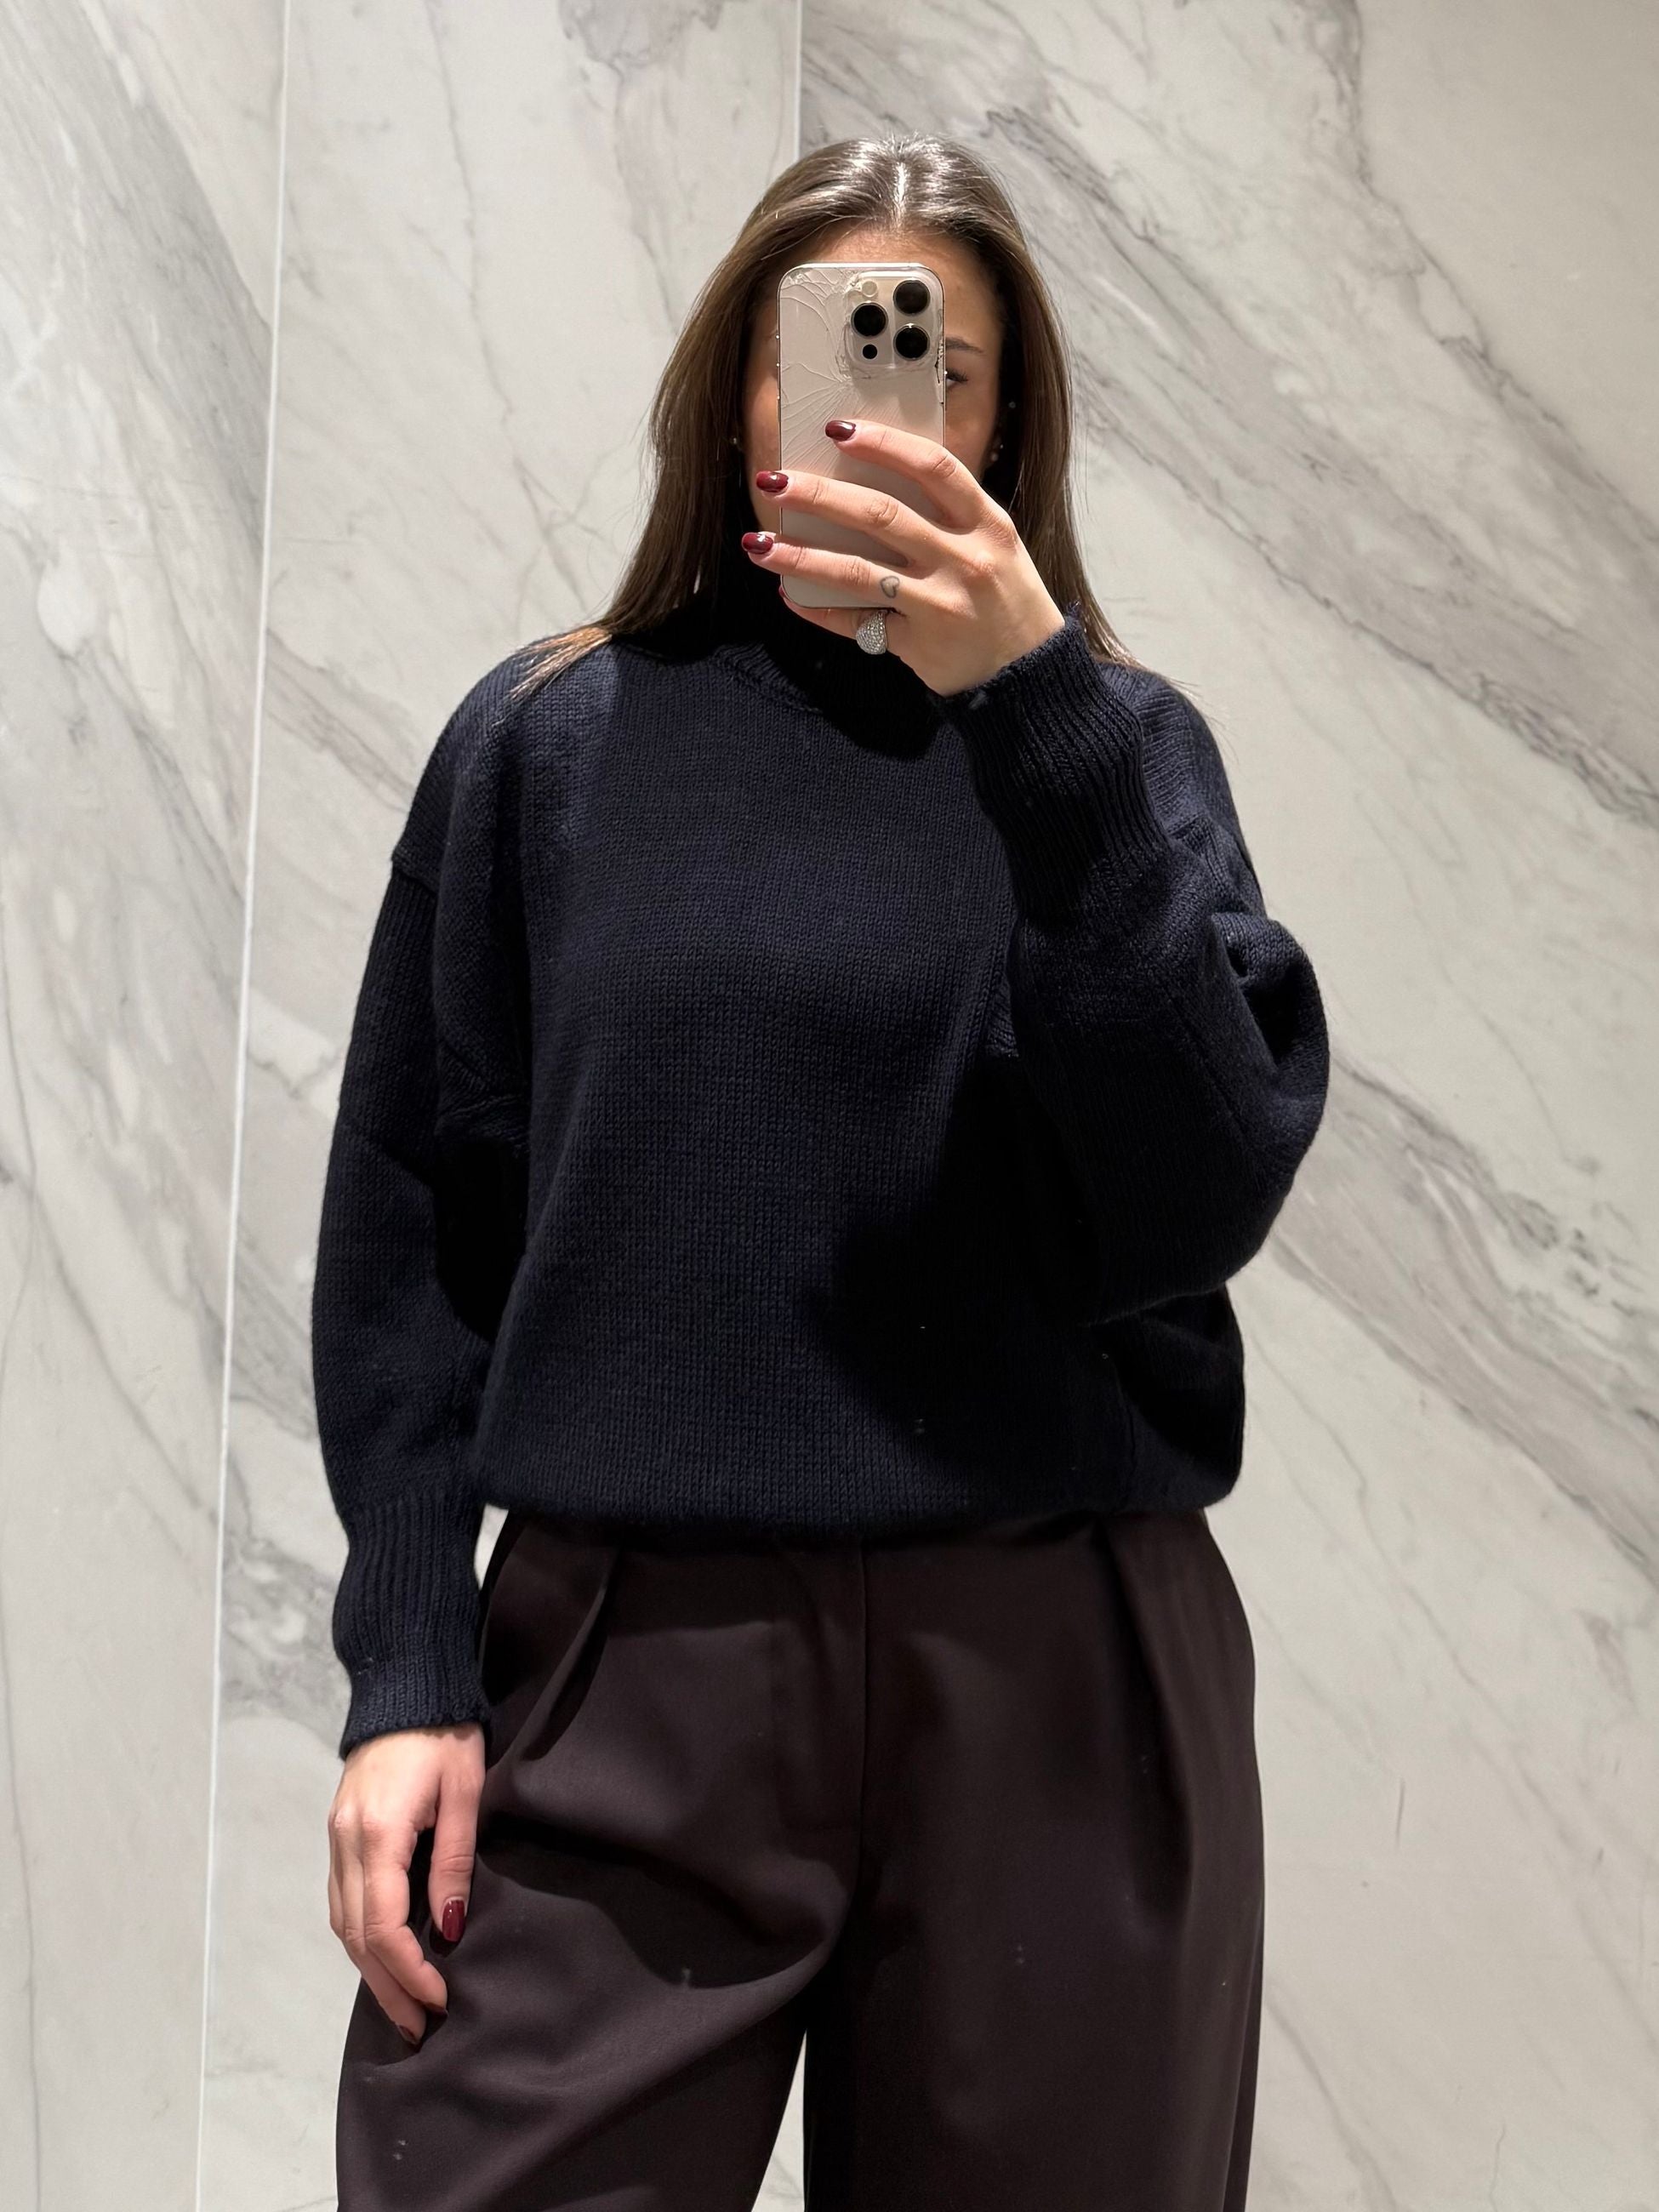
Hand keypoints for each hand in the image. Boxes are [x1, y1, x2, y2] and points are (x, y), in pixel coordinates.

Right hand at [326, 1721, 483, 2046]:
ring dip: (369, 1970)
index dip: (409, 1972)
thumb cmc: (445, 1734)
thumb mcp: (464, 1794)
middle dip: (387, 1987)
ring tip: (403, 2006)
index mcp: (377, 1832)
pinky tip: (382, 1958)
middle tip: (420, 2027)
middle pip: (356, 1936)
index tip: (441, 1999)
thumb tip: (448, 1929)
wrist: (407, 1685)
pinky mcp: (338, 1832)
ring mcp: (335, 1837)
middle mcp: (345, 1841)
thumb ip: (453, 1862)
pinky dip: (360, 1936)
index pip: (384, 1925)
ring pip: (342, 1923)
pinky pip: (341, 1900)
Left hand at [744, 416, 1065, 694]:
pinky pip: (857, 622)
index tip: (839, 428)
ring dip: (801, 555)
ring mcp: (941, 602)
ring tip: (757, 543)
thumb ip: (948, 517)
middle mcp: (964, 558)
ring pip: (858, 571)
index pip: (934, 468)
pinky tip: (789, 594)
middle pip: (881, 515)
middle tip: (774, 481)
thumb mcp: (994, 546)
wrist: (1029, 675)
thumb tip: (872, 485)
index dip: (885, 444)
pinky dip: (819, 610)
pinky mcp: (919, 642)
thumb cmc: (1006, 601)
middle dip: (820, 495)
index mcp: (986, 523)